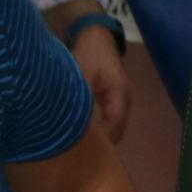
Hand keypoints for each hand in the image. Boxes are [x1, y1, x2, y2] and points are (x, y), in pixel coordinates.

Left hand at [66, 17, 129, 143]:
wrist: (96, 36)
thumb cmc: (89, 53)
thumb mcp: (81, 74)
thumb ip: (78, 98)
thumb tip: (67, 122)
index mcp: (120, 94)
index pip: (114, 125)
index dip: (100, 140)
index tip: (79, 151)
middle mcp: (124, 100)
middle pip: (116, 131)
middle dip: (100, 144)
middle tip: (74, 155)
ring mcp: (120, 100)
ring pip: (113, 128)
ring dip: (99, 138)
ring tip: (76, 149)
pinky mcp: (112, 100)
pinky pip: (108, 121)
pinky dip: (97, 130)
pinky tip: (80, 135)